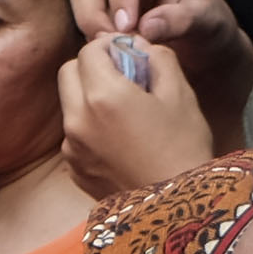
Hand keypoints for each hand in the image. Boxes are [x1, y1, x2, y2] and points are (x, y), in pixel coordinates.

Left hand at [59, 29, 217, 202]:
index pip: (88, 50)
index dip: (109, 46)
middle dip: (91, 66)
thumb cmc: (184, 146)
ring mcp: (71, 147)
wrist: (176, 207)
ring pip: (69, 104)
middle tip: (122, 75)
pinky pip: (73, 133)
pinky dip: (89, 125)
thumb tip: (138, 46)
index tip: (128, 53)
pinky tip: (119, 137)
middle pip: (68, 72)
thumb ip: (156, 58)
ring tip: (123, 108)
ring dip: (88, 96)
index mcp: (103, 95)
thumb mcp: (180, 93)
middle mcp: (77, 119)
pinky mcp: (73, 168)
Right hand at [65, 0, 252, 142]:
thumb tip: (145, 27)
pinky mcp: (103, 17)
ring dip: (89, 27)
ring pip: (80, 0)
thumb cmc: (211, 29)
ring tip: (109, 51)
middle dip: (92, 12)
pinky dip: (91, 41)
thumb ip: (180, 20)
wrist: (206, 50)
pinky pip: (84, 24)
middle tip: (109, 43)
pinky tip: (110, 58)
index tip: (126, 28)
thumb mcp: (208, 23)